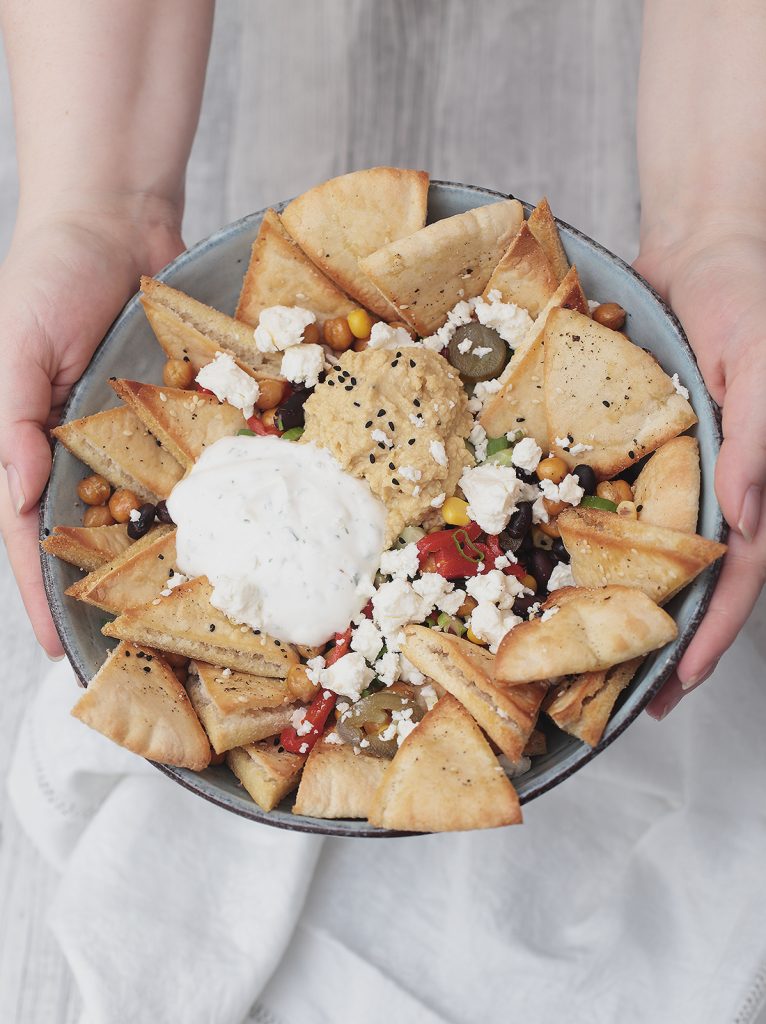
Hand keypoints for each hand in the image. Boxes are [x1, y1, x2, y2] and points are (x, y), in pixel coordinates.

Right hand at [0, 199, 183, 654]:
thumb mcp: (14, 347)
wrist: (113, 219)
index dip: (40, 588)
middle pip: (85, 530)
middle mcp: (73, 445)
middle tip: (128, 644)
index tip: (58, 645)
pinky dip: (196, 495)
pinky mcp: (167, 408)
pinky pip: (184, 460)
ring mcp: (124, 431)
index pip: (25, 529)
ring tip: (180, 607)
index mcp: (23, 438)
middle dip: (100, 586)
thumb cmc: (46, 274)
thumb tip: (15, 494)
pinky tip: (223, 531)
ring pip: (138, 505)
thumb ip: (9, 422)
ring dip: (154, 552)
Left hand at [634, 231, 765, 717]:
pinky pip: (625, 503)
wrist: (699, 250)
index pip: (740, 572)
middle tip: (624, 697)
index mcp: (753, 477)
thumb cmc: (746, 299)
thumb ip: (760, 437)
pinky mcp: (644, 450)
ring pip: (658, 553)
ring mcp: (679, 471)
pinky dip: (602, 541)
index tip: (674, 685)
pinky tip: (565, 567)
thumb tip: (746, 515)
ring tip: (589, 655)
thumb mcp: (763, 361)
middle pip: (697, 580)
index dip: (712, 633)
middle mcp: (717, 485)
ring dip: (631, 605)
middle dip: (666, 641)